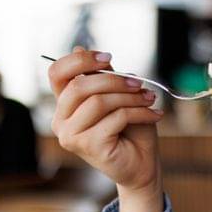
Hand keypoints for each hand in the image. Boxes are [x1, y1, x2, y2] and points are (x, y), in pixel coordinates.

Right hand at [49, 49, 163, 211]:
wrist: (141, 164)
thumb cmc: (129, 129)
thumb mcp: (116, 95)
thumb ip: (100, 76)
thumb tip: (79, 47)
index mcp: (64, 104)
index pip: (57, 73)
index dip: (80, 60)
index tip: (108, 58)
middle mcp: (60, 120)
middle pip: (80, 86)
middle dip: (114, 80)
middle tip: (139, 82)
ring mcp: (71, 136)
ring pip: (99, 102)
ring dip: (130, 97)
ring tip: (149, 99)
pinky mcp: (88, 146)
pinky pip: (115, 118)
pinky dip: (139, 112)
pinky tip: (154, 114)